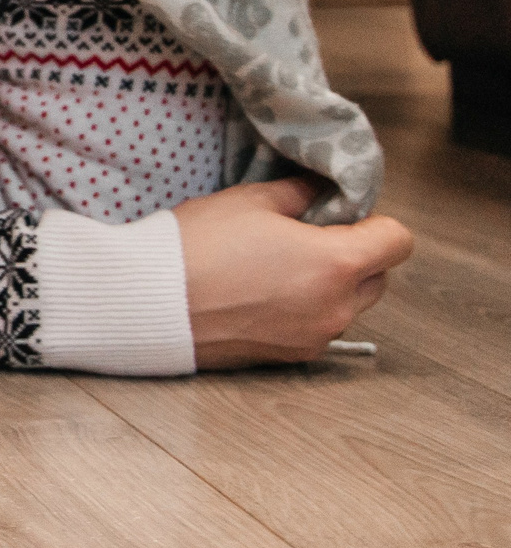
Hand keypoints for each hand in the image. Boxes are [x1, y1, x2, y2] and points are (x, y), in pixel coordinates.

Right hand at [176, 176, 413, 368]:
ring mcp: (315, 337)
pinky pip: (317, 328)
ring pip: (347, 305)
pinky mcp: (291, 357)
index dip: (374, 222)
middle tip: (303, 238)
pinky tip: (258, 295)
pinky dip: (303, 311)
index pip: (398, 240)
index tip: (338, 216)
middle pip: (378, 277)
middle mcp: (337, 307)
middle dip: (353, 256)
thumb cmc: (197, 246)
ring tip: (274, 269)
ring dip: (328, 286)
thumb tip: (320, 189)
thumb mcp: (248, 200)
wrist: (150, 302)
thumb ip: (298, 193)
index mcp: (336, 263)